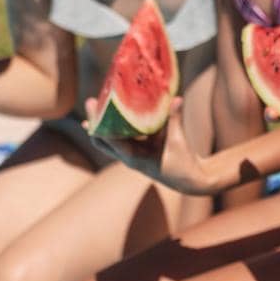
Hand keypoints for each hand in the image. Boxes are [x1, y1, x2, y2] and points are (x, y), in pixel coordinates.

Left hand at [90, 96, 212, 194]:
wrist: (189, 181)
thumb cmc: (182, 164)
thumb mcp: (177, 140)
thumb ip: (174, 119)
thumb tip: (176, 99)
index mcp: (133, 157)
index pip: (108, 139)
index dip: (98, 122)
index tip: (93, 105)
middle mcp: (128, 157)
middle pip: (101, 141)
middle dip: (94, 122)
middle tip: (91, 102)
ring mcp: (132, 156)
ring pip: (109, 140)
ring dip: (103, 124)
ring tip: (97, 104)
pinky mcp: (138, 152)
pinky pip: (123, 138)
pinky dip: (118, 126)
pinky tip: (119, 113)